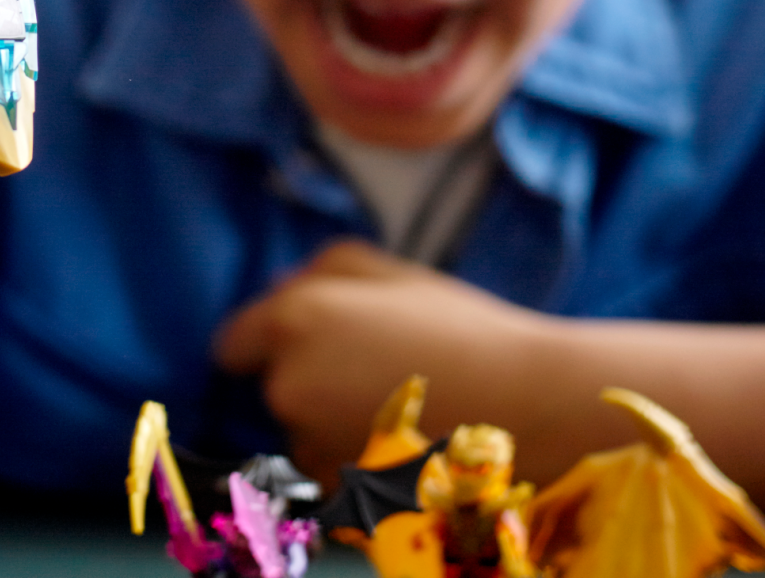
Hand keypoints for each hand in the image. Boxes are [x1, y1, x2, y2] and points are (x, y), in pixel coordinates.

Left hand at [214, 239, 555, 479]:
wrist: (530, 408)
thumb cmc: (463, 330)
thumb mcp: (392, 273)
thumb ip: (324, 271)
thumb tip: (280, 285)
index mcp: (294, 322)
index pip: (235, 344)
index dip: (266, 344)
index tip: (304, 348)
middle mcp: (288, 385)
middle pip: (275, 388)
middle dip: (310, 381)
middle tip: (377, 374)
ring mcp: (311, 446)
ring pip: (304, 435)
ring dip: (331, 426)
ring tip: (400, 412)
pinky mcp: (340, 494)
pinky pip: (332, 475)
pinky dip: (355, 464)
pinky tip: (404, 447)